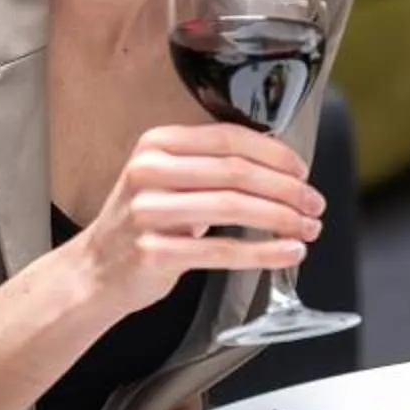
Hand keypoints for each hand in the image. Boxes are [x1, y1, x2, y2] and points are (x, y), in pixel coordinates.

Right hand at [73, 124, 323, 317]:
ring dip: (281, 219)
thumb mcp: (166, 180)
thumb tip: (279, 166)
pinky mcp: (154, 251)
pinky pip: (222, 250)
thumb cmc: (142, 224)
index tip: (302, 170)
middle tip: (314, 203)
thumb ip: (211, 166)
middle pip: (236, 172)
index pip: (229, 138)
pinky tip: (286, 253)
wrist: (96, 271)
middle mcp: (150, 171)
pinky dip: (263, 252)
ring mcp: (148, 212)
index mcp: (157, 144)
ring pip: (234, 208)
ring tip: (307, 228)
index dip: (274, 153)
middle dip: (286, 189)